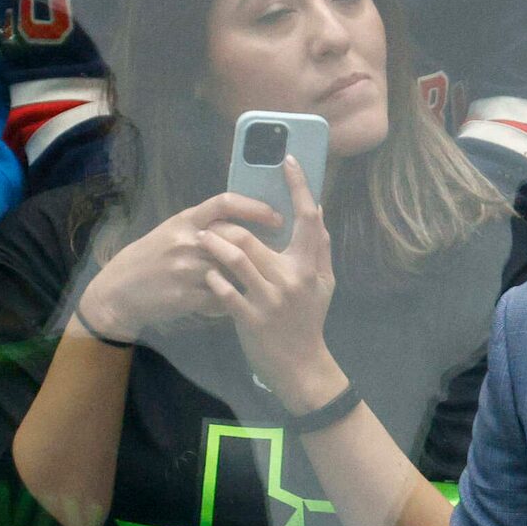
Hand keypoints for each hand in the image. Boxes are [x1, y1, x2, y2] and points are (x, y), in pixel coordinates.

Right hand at [72, 190, 284, 344]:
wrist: (119, 290)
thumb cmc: (150, 259)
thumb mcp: (172, 234)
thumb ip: (203, 228)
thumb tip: (243, 225)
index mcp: (185, 219)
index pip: (225, 202)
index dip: (255, 207)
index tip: (278, 215)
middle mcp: (188, 239)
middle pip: (235, 237)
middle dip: (263, 246)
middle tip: (283, 256)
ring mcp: (186, 267)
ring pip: (232, 271)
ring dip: (248, 280)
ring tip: (263, 286)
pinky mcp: (186, 294)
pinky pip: (221, 299)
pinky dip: (231, 303)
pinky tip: (237, 308)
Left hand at [202, 157, 345, 412]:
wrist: (301, 366)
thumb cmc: (309, 320)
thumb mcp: (323, 284)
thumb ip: (320, 247)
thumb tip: (318, 210)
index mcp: (311, 266)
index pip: (308, 218)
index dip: (298, 186)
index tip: (287, 160)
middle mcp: (291, 278)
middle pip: (253, 236)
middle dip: (227, 225)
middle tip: (212, 222)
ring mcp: (269, 298)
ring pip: (234, 256)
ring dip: (213, 245)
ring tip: (203, 241)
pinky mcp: (249, 317)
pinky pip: (223, 287)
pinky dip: (212, 277)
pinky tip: (209, 275)